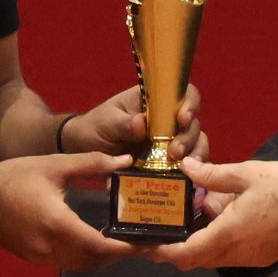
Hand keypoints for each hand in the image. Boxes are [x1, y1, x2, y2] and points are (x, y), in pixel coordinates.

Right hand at [0, 153, 139, 268]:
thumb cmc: (15, 176)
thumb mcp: (55, 165)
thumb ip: (93, 164)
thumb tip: (125, 160)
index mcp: (57, 223)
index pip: (99, 246)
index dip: (124, 248)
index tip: (144, 243)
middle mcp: (49, 246)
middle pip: (93, 262)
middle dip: (118, 255)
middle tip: (139, 242)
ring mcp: (40, 256)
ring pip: (81, 266)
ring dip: (102, 258)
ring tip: (121, 242)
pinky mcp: (34, 258)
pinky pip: (67, 263)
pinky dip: (85, 257)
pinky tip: (95, 242)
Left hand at [62, 83, 207, 165]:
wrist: (82, 151)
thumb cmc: (95, 127)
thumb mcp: (105, 122)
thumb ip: (122, 123)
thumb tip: (141, 123)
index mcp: (154, 101)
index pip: (183, 94)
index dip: (190, 104)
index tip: (183, 118)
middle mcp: (167, 120)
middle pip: (192, 124)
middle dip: (188, 138)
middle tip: (174, 153)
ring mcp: (168, 143)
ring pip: (194, 146)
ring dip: (194, 156)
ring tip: (183, 169)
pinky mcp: (165, 164)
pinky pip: (184, 168)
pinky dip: (187, 175)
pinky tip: (184, 182)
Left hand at [153, 158, 277, 270]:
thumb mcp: (245, 174)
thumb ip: (213, 174)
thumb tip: (187, 167)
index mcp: (227, 234)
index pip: (185, 255)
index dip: (164, 253)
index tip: (150, 246)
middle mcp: (236, 253)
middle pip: (198, 260)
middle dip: (181, 248)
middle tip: (169, 229)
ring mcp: (252, 258)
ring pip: (216, 258)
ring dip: (204, 243)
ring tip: (202, 216)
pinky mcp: (264, 257)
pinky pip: (233, 256)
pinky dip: (222, 243)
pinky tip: (227, 220)